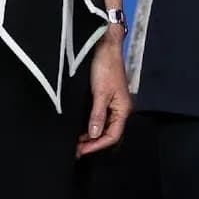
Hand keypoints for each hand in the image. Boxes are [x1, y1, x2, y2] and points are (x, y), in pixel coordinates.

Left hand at [77, 35, 131, 157]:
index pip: (113, 135)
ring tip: (76, 143)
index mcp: (123, 109)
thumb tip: (94, 135)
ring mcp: (112, 104)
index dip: (97, 146)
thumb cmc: (106, 67)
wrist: (105, 47)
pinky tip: (80, 129)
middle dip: (94, 144)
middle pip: (109, 133)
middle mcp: (119, 109)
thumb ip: (97, 115)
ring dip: (91, 136)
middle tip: (75, 150)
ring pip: (103, 127)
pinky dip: (90, 126)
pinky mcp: (105, 99)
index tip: (81, 151)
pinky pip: (99, 118)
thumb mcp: (100, 92)